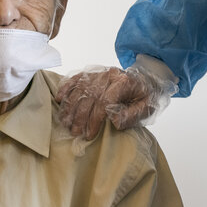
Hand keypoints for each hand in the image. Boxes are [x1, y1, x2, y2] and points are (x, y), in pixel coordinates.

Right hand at [56, 58, 177, 139]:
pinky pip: (74, 78)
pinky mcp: (91, 72)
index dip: (95, 119)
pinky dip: (65, 88)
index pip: (105, 100)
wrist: (146, 78)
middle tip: (75, 132)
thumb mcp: (147, 108)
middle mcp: (109, 74)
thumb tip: (113, 120)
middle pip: (89, 95)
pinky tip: (59, 100)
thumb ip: (132, 115)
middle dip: (80, 117)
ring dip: (70, 107)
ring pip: (79, 88)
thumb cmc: (145, 96)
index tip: (90, 134)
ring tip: (66, 123)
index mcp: (124, 82)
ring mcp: (99, 72)